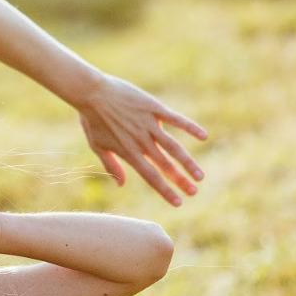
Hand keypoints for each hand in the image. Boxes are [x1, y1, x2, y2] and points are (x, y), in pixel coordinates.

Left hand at [76, 73, 206, 206]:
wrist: (91, 92)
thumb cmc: (91, 119)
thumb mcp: (97, 145)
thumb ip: (111, 166)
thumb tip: (121, 184)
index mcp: (128, 152)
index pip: (151, 176)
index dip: (165, 191)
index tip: (178, 203)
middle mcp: (141, 141)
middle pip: (165, 165)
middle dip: (181, 181)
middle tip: (194, 192)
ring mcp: (149, 124)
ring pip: (173, 147)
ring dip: (188, 162)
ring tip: (200, 176)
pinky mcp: (153, 108)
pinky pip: (175, 119)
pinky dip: (190, 127)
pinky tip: (203, 136)